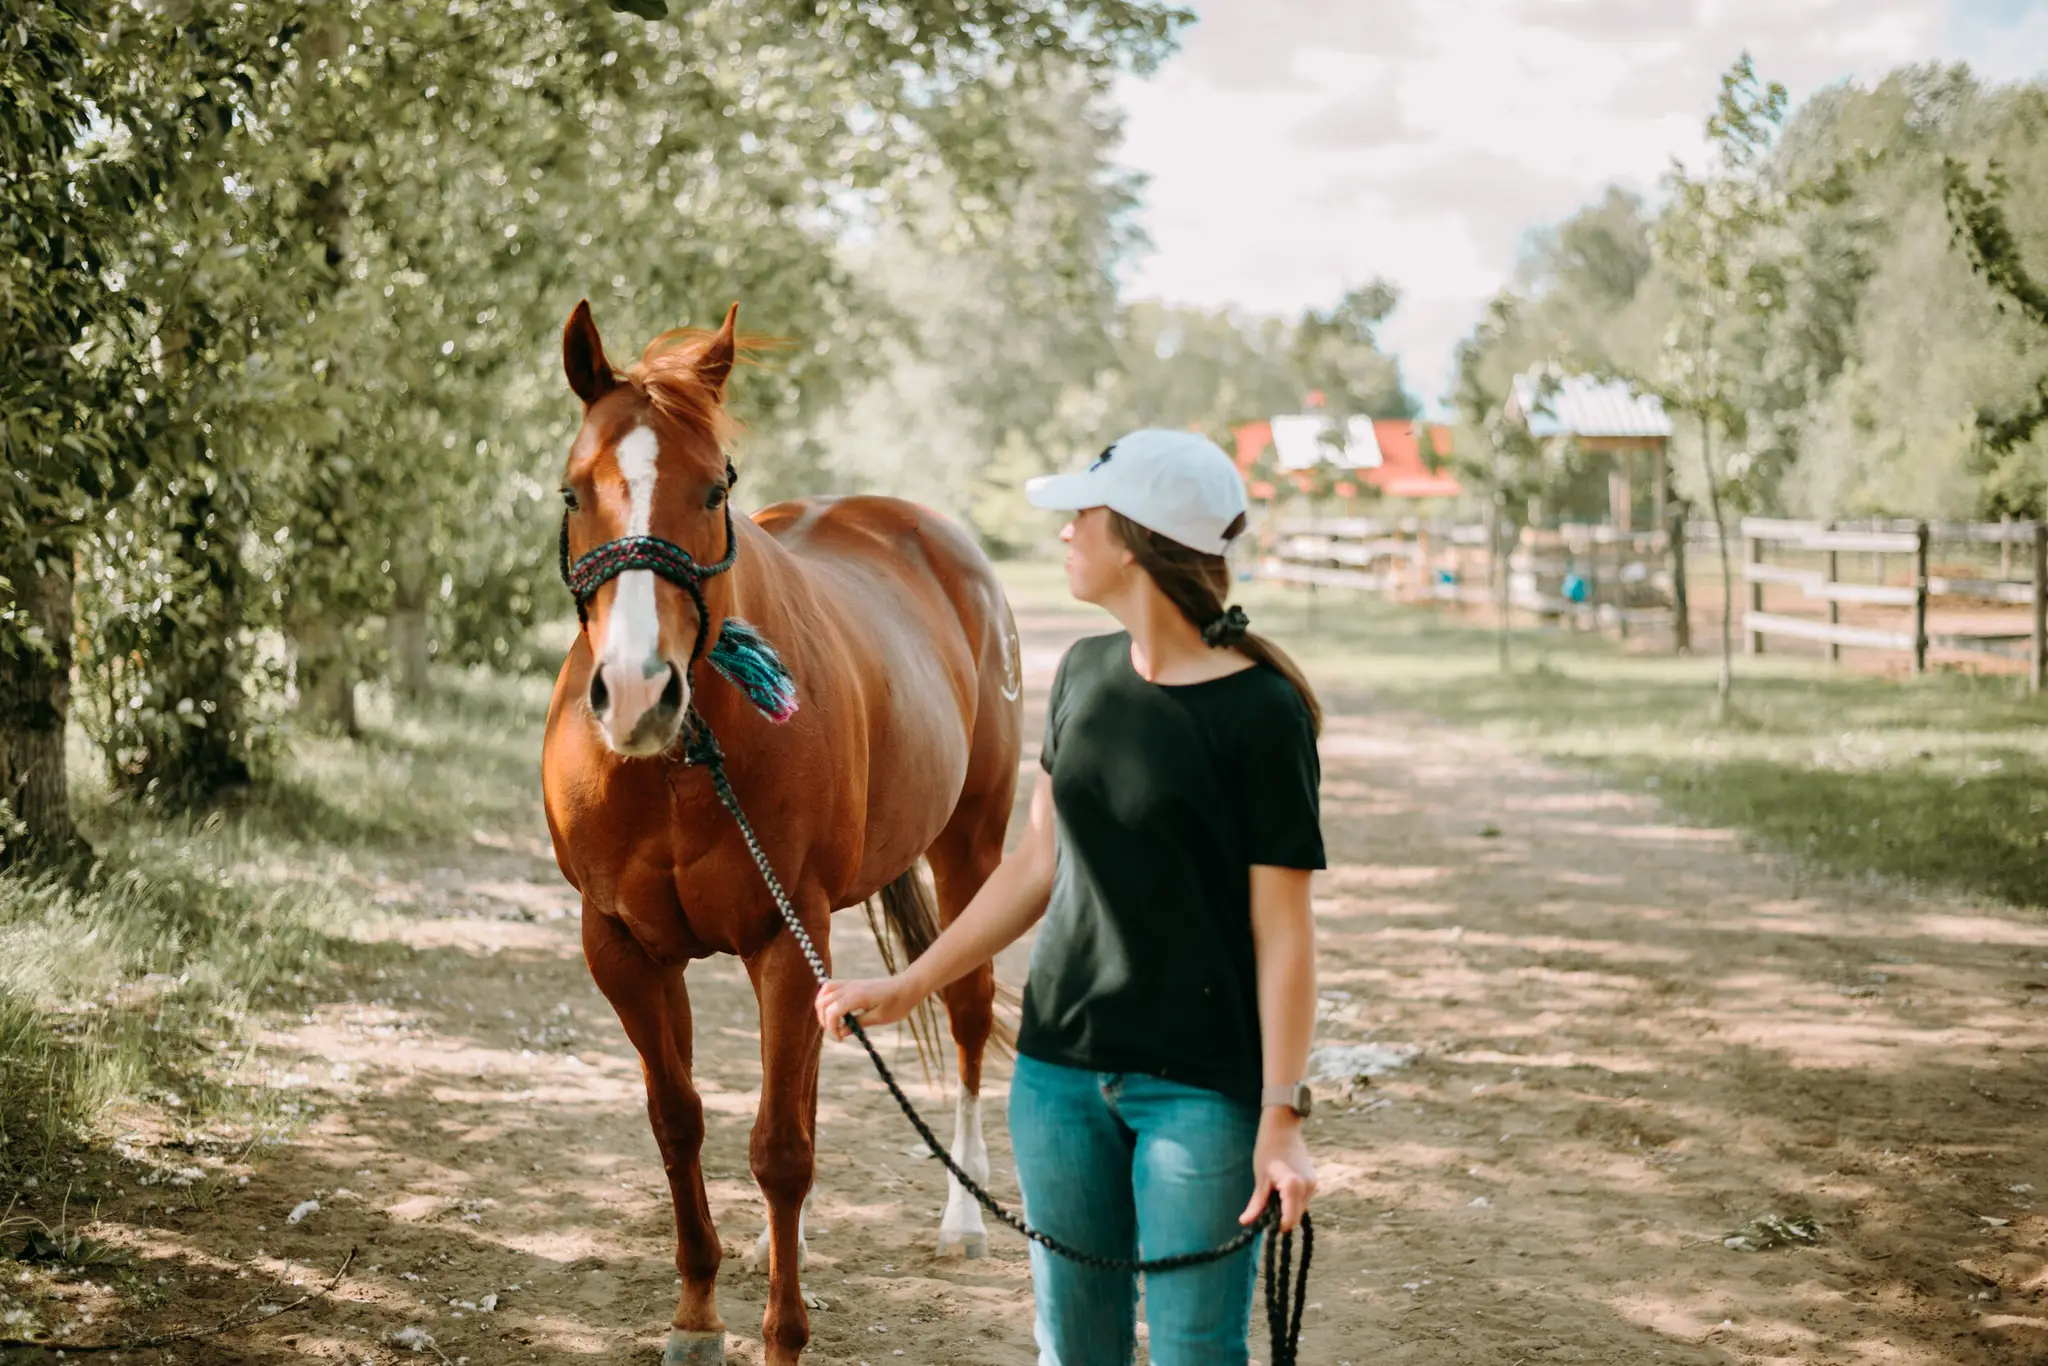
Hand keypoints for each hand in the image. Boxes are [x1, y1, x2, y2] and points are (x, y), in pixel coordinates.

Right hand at [814, 975, 919, 1040]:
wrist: (907, 987)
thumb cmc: (897, 1003)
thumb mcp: (880, 1018)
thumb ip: (858, 1024)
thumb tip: (841, 1032)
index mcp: (858, 996)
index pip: (832, 1011)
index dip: (831, 1027)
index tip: (840, 1038)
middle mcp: (850, 987)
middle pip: (824, 1001)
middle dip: (824, 1019)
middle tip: (835, 1032)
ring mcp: (850, 983)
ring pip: (824, 991)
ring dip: (822, 1007)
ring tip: (831, 1021)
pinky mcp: (852, 983)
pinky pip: (831, 986)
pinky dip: (827, 998)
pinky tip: (833, 1010)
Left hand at [1239, 1110, 1316, 1232]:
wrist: (1283, 1128)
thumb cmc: (1268, 1151)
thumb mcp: (1260, 1180)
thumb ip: (1256, 1204)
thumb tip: (1245, 1223)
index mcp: (1293, 1187)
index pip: (1289, 1221)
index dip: (1277, 1226)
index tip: (1264, 1224)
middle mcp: (1307, 1187)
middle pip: (1295, 1217)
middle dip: (1281, 1218)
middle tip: (1266, 1207)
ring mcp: (1312, 1184)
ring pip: (1300, 1209)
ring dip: (1287, 1209)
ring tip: (1273, 1193)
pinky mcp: (1313, 1181)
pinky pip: (1303, 1200)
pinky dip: (1293, 1201)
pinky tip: (1281, 1189)